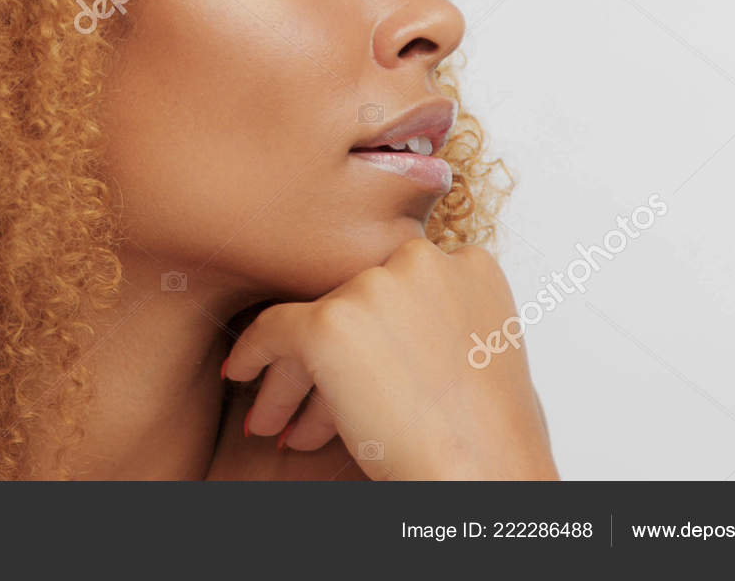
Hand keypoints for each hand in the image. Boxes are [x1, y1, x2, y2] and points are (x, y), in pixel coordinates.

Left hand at [221, 237, 557, 479]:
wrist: (485, 474)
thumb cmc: (494, 438)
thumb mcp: (484, 353)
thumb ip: (444, 320)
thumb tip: (399, 332)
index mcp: (469, 265)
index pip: (399, 287)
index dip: (375, 332)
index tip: (359, 362)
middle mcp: (420, 260)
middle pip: (355, 303)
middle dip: (336, 358)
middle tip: (313, 396)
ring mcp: (374, 286)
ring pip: (315, 322)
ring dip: (295, 374)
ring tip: (276, 420)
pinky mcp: (332, 320)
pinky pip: (273, 330)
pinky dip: (252, 354)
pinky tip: (240, 375)